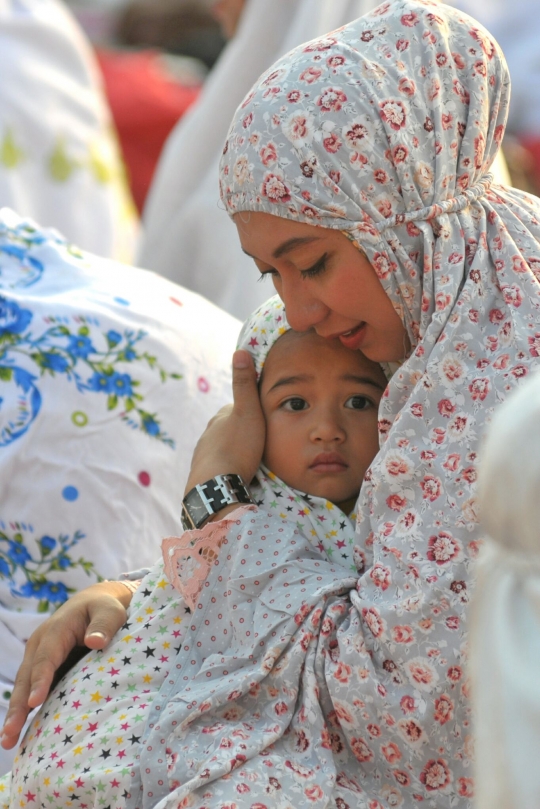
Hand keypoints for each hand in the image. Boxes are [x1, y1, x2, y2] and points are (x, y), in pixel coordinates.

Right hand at [1, 581, 131, 749]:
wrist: (95, 604)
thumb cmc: (105, 608)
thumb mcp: (110, 611)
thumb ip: (104, 625)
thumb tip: (94, 641)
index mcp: (55, 631)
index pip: (45, 659)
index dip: (40, 680)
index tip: (35, 702)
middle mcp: (40, 646)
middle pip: (26, 677)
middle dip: (18, 706)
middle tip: (10, 734)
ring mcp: (38, 658)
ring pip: (24, 687)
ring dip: (16, 714)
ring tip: (8, 741)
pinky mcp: (45, 670)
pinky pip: (32, 691)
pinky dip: (25, 711)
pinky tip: (20, 734)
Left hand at [185, 350, 264, 494]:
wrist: (216, 486)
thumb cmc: (238, 447)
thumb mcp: (248, 412)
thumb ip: (245, 384)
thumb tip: (240, 350)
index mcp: (220, 417)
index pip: (236, 409)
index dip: (251, 412)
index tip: (263, 420)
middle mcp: (208, 433)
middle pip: (228, 429)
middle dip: (241, 434)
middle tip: (259, 444)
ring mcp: (202, 454)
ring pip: (221, 449)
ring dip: (233, 452)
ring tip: (249, 462)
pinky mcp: (200, 474)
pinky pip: (217, 467)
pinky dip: (226, 469)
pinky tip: (235, 476)